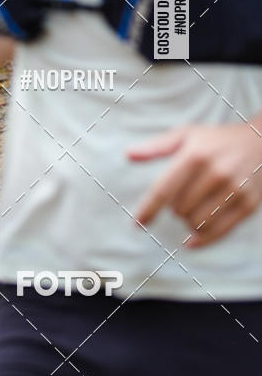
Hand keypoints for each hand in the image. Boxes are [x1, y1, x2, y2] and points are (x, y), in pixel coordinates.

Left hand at [128, 122, 261, 247]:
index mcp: (195, 154)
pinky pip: (220, 232)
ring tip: (191, 209)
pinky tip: (191, 240)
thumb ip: (156, 147)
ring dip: (187, 222)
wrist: (261, 143)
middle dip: (174, 208)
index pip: (165, 189)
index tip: (137, 224)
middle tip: (181, 197)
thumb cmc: (216, 139)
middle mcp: (215, 172)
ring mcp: (234, 190)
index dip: (148, 209)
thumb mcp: (186, 134)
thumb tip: (127, 155)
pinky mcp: (248, 205)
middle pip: (180, 209)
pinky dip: (202, 239)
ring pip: (197, 223)